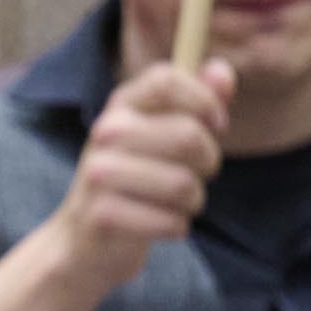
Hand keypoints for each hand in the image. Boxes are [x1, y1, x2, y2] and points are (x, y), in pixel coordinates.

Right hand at [44, 56, 235, 292]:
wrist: (86, 239)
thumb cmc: (139, 178)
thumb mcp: (166, 133)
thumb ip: (200, 100)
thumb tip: (223, 71)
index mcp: (122, 104)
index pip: (167, 80)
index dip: (203, 100)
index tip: (216, 123)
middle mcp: (105, 132)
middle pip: (188, 135)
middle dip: (210, 161)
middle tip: (200, 173)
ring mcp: (99, 173)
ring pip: (184, 184)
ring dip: (194, 200)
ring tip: (178, 203)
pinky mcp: (102, 215)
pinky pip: (170, 221)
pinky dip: (176, 227)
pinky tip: (160, 224)